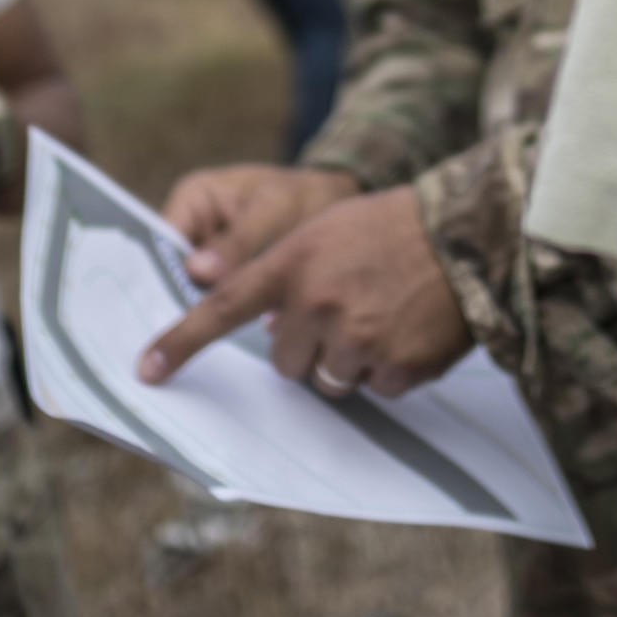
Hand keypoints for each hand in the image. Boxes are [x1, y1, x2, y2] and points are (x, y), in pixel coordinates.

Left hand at [139, 185, 471, 399]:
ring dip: (351, 359)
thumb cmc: (395, 227)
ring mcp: (357, 338)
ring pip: (330, 381)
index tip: (146, 370)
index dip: (182, 342)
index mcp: (295, 263)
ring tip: (386, 313)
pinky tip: (411, 328)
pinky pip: (376, 389)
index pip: (224, 307)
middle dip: (311, 344)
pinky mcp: (396, 368)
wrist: (470, 232)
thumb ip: (291, 278)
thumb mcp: (329, 232)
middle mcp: (317, 304)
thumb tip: (275, 336)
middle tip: (350, 305)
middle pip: (286, 361)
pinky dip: (391, 367)